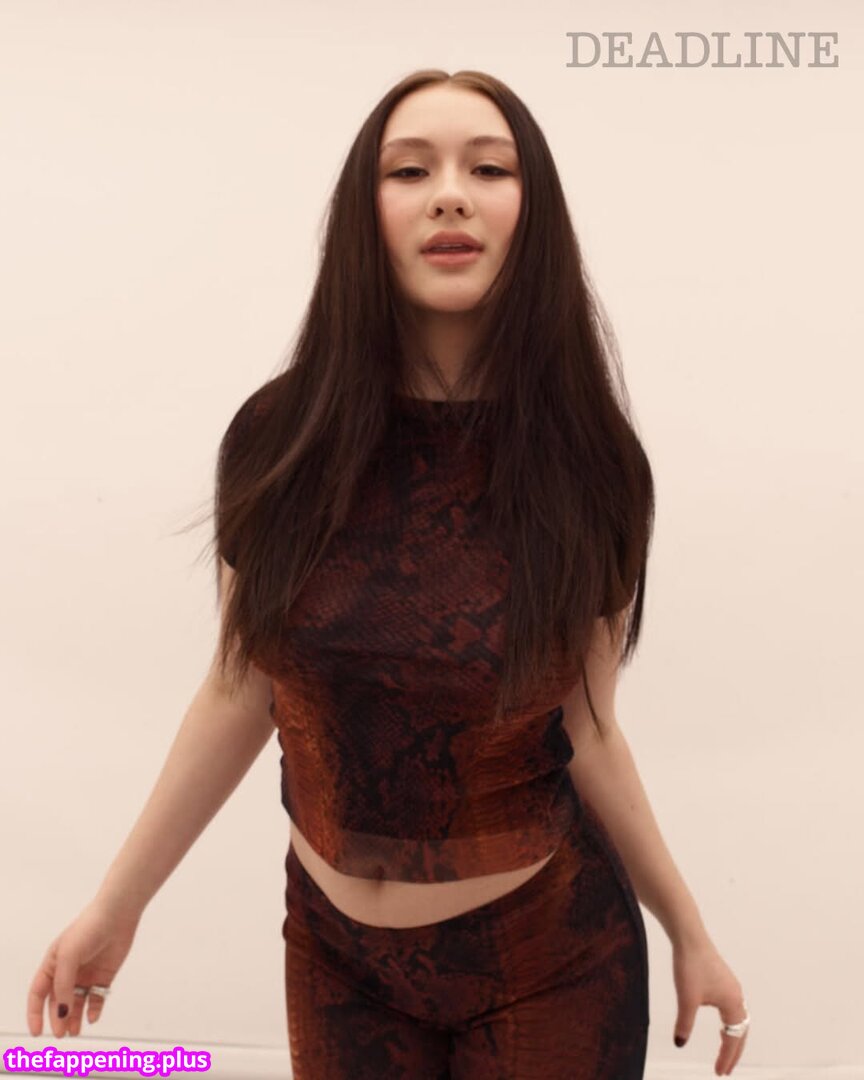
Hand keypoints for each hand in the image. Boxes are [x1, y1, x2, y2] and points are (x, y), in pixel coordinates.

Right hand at [27, 897, 140, 1038]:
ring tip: (75, 1031)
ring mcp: (86, 974)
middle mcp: (68, 971)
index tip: (38, 1031)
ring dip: (75, 1018)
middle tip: (61, 1034)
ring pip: (77, 1003)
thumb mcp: (68, 958)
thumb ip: (62, 987)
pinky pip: (96, 998)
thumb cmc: (88, 929)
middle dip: (58, 1018)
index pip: (38, 993)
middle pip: (58, 1001)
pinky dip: (94, 1009)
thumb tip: (61, 1013)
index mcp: (53, 964)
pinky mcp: (103, 976)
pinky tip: (93, 1017)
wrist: (118, 915)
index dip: (35, 1013)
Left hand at [672, 935, 747, 1075]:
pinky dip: (729, 1021)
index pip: (733, 1039)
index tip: (719, 1073)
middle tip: (725, 1069)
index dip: (726, 1058)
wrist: (689, 937)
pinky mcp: (722, 979)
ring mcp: (731, 987)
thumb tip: (679, 1043)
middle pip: (741, 1031)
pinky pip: (732, 1007)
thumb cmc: (690, 966)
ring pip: (738, 1018)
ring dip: (733, 1035)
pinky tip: (720, 1022)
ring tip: (725, 1049)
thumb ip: (684, 1024)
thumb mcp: (686, 999)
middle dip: (734, 1051)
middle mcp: (736, 996)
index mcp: (733, 1003)